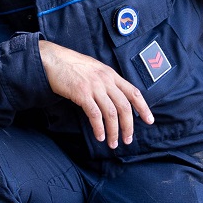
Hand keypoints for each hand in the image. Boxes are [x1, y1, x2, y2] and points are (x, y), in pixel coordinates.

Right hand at [38, 40, 153, 148]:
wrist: (52, 60)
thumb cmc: (71, 65)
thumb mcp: (95, 69)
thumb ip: (106, 81)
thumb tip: (114, 98)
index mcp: (111, 74)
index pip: (133, 92)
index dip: (143, 108)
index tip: (149, 120)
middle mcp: (106, 80)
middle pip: (124, 106)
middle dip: (128, 126)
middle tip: (127, 139)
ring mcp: (94, 87)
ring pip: (111, 113)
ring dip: (114, 131)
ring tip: (113, 143)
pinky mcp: (82, 94)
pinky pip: (95, 115)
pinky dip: (99, 128)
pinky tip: (100, 136)